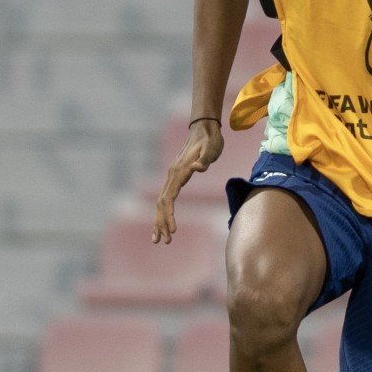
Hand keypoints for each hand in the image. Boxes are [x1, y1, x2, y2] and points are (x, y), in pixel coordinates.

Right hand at [153, 120, 222, 243]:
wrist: (204, 130)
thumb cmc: (210, 141)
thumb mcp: (212, 149)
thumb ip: (205, 158)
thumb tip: (198, 167)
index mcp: (178, 172)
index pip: (169, 198)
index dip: (169, 215)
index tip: (173, 230)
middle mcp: (172, 176)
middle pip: (162, 204)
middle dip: (162, 223)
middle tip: (166, 241)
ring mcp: (172, 177)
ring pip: (161, 203)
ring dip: (159, 221)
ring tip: (159, 240)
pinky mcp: (175, 178)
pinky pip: (165, 199)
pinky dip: (163, 213)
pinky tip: (163, 225)